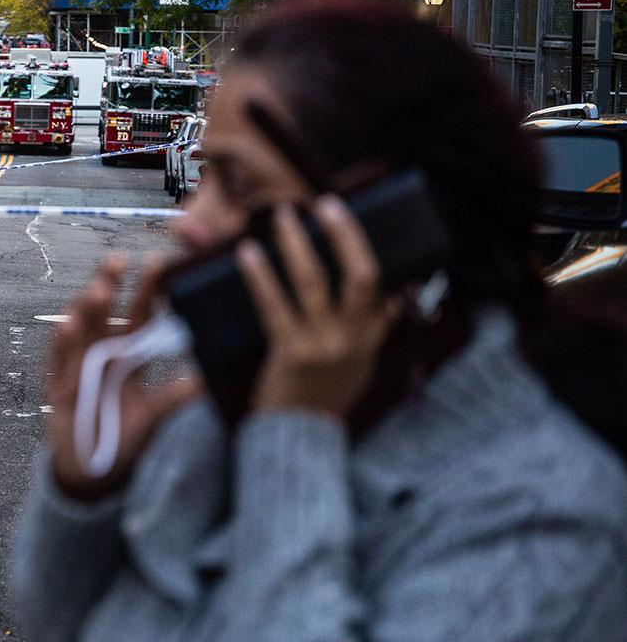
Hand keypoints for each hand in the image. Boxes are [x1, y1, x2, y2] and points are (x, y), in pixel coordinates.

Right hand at [45, 256, 201, 501]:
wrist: (91, 473)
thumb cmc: (123, 440)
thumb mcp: (152, 418)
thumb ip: (173, 398)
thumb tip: (205, 381)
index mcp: (127, 355)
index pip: (139, 315)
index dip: (147, 290)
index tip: (158, 261)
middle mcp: (100, 352)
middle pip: (105, 310)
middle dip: (109, 283)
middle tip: (118, 258)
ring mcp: (76, 365)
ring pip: (80, 327)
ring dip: (86, 307)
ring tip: (98, 289)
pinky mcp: (57, 384)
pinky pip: (58, 359)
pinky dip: (62, 342)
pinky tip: (68, 325)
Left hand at [238, 196, 402, 418]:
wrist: (300, 437)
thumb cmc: (326, 397)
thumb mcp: (363, 364)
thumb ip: (376, 329)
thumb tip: (394, 296)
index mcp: (371, 338)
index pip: (383, 283)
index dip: (368, 246)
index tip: (349, 215)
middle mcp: (352, 338)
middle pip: (358, 274)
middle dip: (343, 234)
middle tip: (325, 203)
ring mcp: (322, 344)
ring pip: (313, 282)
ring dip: (297, 244)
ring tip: (283, 216)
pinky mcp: (289, 353)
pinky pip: (274, 305)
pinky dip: (261, 276)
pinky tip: (247, 254)